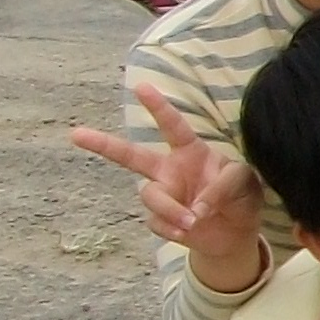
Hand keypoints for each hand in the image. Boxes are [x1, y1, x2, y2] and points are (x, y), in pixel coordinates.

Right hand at [73, 82, 267, 292]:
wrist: (237, 233)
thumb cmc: (241, 196)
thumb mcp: (244, 182)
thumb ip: (223, 187)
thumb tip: (195, 209)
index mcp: (191, 151)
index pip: (173, 126)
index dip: (158, 107)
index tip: (140, 86)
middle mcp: (170, 169)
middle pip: (130, 156)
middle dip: (103, 144)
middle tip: (75, 134)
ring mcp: (163, 194)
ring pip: (150, 196)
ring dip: (170, 209)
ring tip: (193, 220)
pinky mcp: (160, 220)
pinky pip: (156, 222)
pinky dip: (173, 228)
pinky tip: (188, 232)